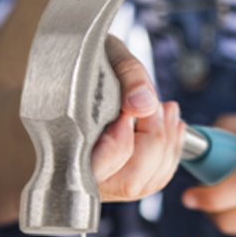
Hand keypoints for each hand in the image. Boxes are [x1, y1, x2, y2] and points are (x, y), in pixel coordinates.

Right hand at [89, 35, 185, 202]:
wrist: (77, 61)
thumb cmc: (86, 58)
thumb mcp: (106, 52)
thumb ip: (126, 75)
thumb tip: (144, 104)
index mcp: (64, 143)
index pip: (97, 167)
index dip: (119, 144)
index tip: (128, 112)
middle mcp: (81, 171)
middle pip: (129, 182)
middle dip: (154, 142)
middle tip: (156, 107)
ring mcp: (102, 179)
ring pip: (145, 184)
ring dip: (166, 147)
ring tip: (167, 112)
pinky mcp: (121, 176)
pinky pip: (152, 180)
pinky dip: (169, 154)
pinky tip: (171, 126)